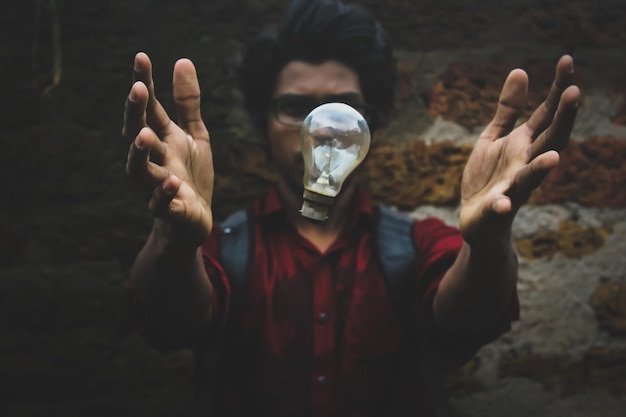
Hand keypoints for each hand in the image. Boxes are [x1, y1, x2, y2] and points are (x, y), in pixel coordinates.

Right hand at [122, 52, 213, 245]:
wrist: (194, 219)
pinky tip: (174, 182)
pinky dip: (165, 194)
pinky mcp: (169, 211)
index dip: (144, 83)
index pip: (149, 108)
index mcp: (161, 139)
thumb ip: (188, 103)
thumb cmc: (190, 174)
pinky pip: (161, 204)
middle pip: (137, 134)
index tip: (141, 57)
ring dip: (139, 154)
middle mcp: (155, 160)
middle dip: (135, 114)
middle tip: (138, 90)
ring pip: (139, 171)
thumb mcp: (194, 135)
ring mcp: (158, 186)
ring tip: (144, 135)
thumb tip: (182, 60)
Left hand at [459, 55, 579, 247]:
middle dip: (563, 119)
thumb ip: (508, 109)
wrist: (478, 219)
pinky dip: (502, 205)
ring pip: (531, 177)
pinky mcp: (496, 208)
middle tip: (575, 92)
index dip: (557, 88)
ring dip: (542, 168)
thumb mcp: (494, 137)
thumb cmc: (489, 177)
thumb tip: (520, 70)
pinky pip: (500, 207)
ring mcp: (513, 187)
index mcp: (525, 144)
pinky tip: (502, 204)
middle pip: (550, 140)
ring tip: (553, 157)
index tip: (567, 59)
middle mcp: (526, 164)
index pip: (547, 113)